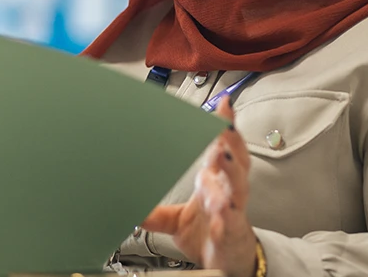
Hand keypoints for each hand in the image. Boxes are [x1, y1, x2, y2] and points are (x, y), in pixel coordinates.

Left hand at [142, 98, 257, 276]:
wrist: (230, 264)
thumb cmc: (210, 233)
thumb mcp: (177, 220)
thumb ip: (156, 212)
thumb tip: (129, 206)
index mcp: (216, 181)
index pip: (221, 147)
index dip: (224, 126)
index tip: (222, 106)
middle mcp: (229, 191)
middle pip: (236, 160)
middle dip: (232, 141)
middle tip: (225, 125)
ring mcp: (233, 210)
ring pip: (237, 186)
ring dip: (230, 171)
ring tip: (222, 156)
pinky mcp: (234, 232)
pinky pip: (231, 221)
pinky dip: (226, 215)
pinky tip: (221, 210)